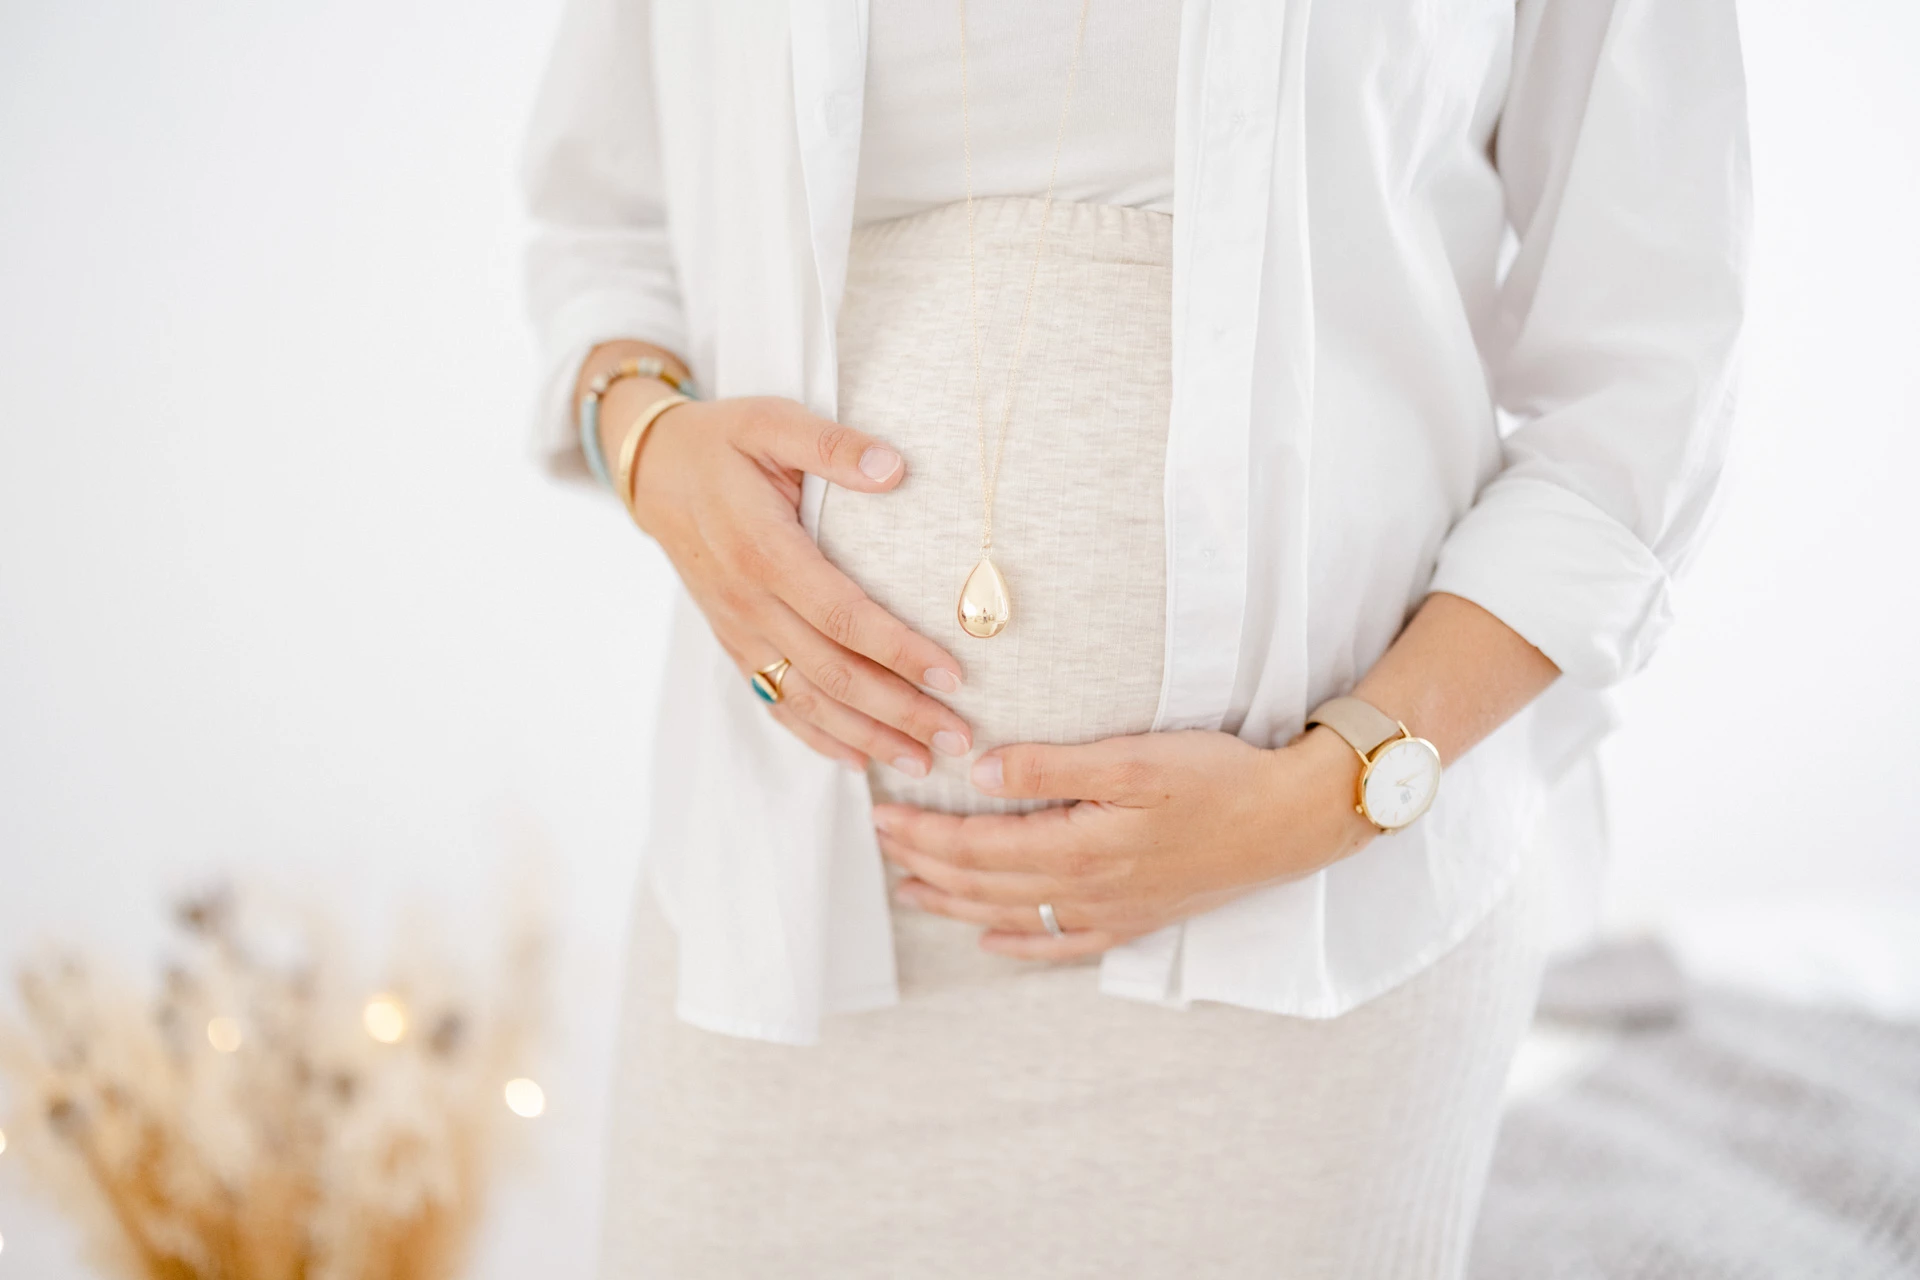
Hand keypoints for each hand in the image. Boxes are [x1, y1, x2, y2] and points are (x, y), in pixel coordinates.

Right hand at [618, 385, 973, 775]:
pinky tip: (861, 762)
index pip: (843, 615)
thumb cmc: (722, 441)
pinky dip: (818, 737)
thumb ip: (832, 444)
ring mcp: (739, 629)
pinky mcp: (734, 642)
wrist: (652, 470)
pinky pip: (775, 702)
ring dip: (868, 736)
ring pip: (807, 700)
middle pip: (833, 673)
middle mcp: (750, 602)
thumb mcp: (772, 421)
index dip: (898, 650)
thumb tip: (895, 468)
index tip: (953, 674)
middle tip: (960, 737)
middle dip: (899, 711)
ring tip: (924, 763)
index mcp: (766, 551)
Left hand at [873, 726, 1378, 958]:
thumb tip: (979, 770)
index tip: (883, 813)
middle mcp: (1085, 890)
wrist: (1292, 822)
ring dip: (954, 902)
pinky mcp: (1134, 919)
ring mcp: (1109, 912)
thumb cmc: (1218, 777)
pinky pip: (1060, 942)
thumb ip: (1053, 764)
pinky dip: (1018, 943)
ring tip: (910, 887)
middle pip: (982, 883)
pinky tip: (989, 940)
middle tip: (881, 840)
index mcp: (1078, 846)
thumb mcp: (1135, 758)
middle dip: (925, 862)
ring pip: (1010, 914)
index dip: (924, 832)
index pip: (976, 845)